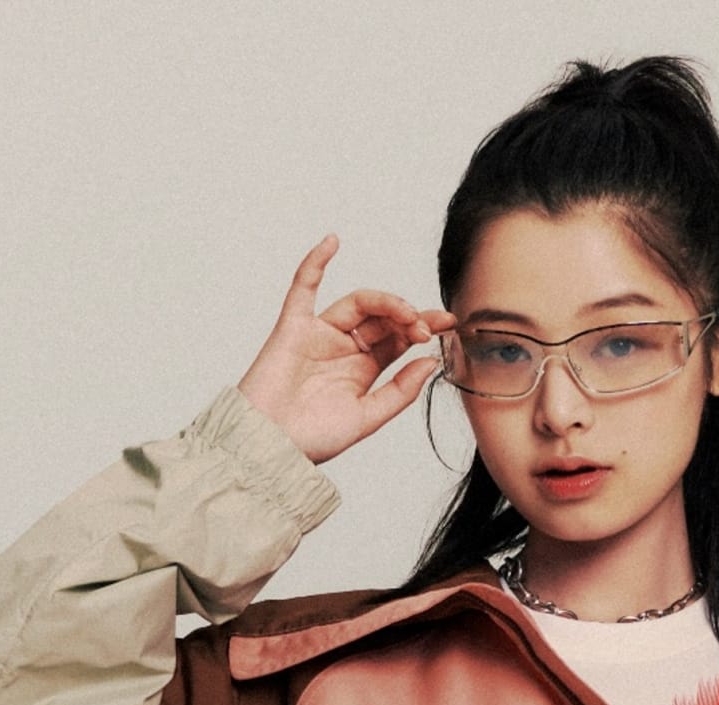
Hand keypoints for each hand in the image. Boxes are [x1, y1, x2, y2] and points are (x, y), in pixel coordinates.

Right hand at [238, 235, 450, 464]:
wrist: (270, 447)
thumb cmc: (311, 440)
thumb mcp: (366, 419)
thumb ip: (399, 392)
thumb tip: (430, 362)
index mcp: (363, 370)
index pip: (398, 338)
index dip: (422, 327)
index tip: (447, 325)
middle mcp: (344, 348)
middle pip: (383, 318)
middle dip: (409, 316)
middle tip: (427, 325)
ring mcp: (319, 334)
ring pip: (358, 303)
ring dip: (385, 300)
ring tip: (405, 311)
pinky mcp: (293, 327)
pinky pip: (303, 288)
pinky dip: (315, 262)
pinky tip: (332, 242)